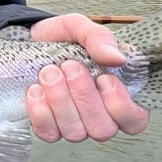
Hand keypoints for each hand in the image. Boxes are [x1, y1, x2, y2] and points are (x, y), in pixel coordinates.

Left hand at [26, 13, 149, 142]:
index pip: (135, 120)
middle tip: (69, 66)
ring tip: (49, 72)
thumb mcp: (80, 28)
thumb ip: (99, 38)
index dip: (121, 105)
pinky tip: (36, 89)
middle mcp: (98, 116)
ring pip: (76, 133)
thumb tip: (118, 58)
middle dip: (84, 96)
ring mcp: (73, 124)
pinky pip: (49, 133)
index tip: (104, 77)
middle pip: (103, 129)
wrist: (27, 41)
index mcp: (117, 94)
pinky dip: (41, 111)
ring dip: (60, 100)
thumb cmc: (60, 39)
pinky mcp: (48, 127)